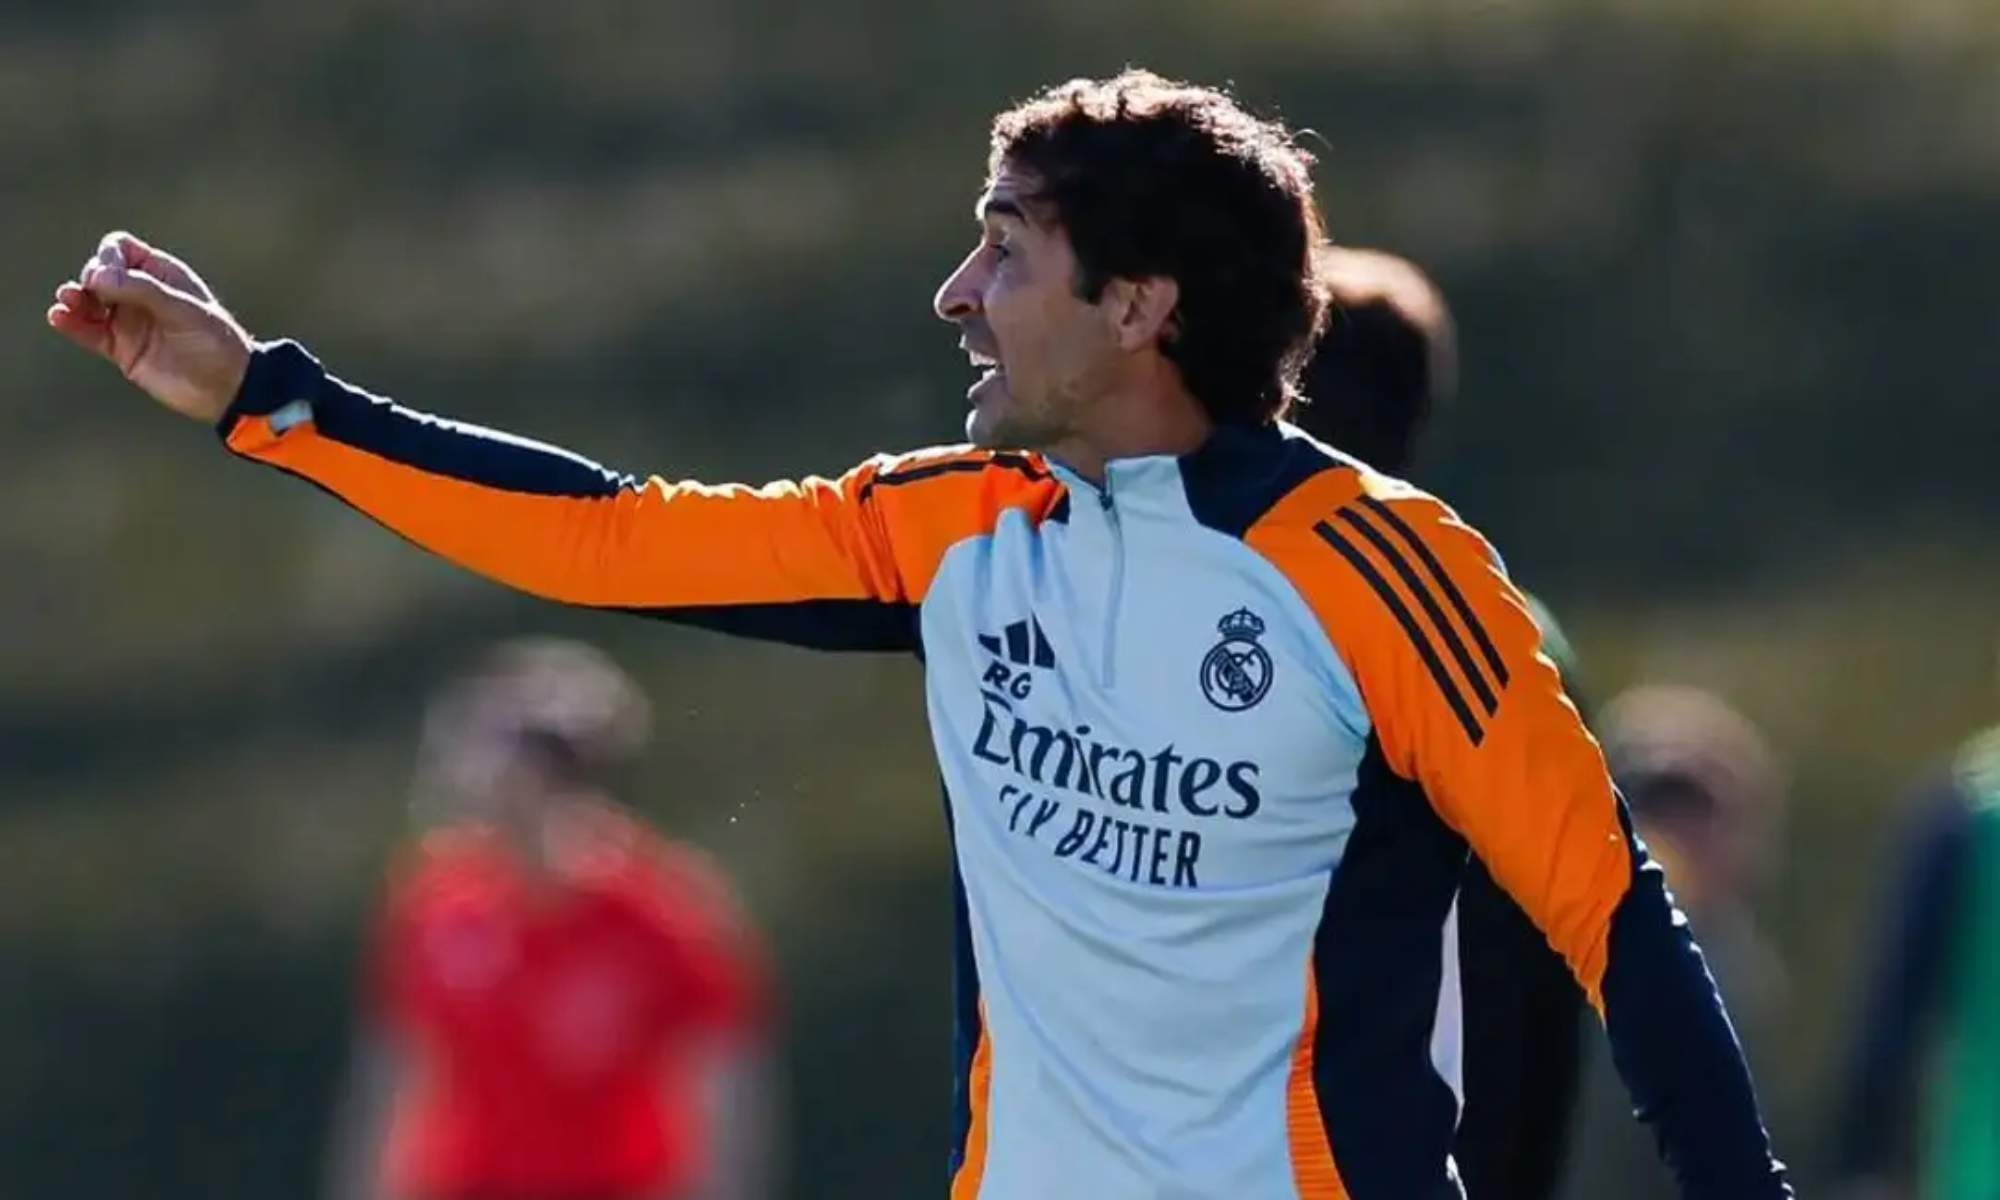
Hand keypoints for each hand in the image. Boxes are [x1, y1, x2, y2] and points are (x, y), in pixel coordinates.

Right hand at [46, 231, 254, 423]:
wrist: (226, 388)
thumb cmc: (215, 343)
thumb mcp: (184, 310)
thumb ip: (142, 289)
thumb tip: (96, 275)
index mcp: (161, 275)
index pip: (120, 249)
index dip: (108, 256)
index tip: (110, 275)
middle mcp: (141, 295)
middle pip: (98, 273)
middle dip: (89, 278)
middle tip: (92, 293)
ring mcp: (129, 321)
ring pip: (88, 302)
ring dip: (73, 298)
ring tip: (68, 301)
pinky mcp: (121, 349)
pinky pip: (87, 331)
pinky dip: (71, 323)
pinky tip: (59, 317)